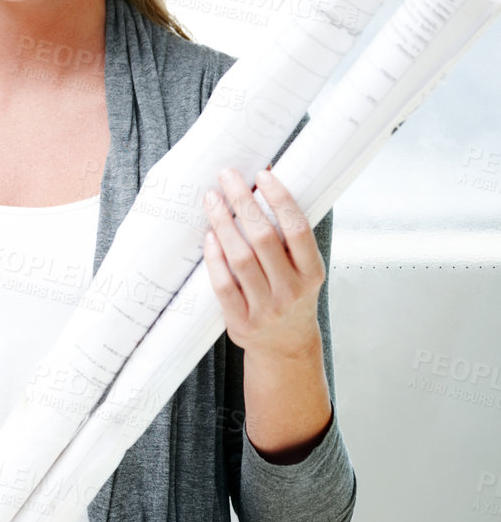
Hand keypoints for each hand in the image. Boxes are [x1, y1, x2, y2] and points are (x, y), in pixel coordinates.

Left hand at [203, 166, 325, 358]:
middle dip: (243, 202)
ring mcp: (266, 308)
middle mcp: (292, 290)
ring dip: (223, 224)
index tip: (263, 174)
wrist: (286, 347)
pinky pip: (223, 284)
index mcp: (312, 273)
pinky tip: (209, 236)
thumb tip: (264, 185)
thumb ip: (288, 237)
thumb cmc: (291, 295)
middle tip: (227, 176)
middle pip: (264, 238)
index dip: (281, 199)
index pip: (298, 229)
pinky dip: (215, 258)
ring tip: (212, 199)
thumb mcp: (302, 269)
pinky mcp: (241, 321)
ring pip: (240, 259)